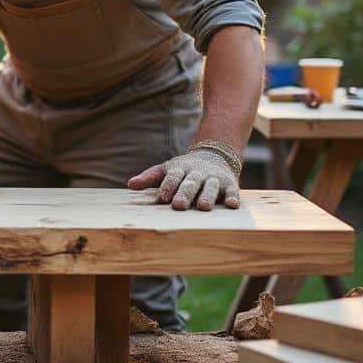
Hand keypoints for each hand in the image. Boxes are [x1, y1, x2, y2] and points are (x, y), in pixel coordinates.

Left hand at [127, 140, 241, 210]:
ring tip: (203, 207)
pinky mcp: (230, 184)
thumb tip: (130, 185)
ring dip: (207, 196)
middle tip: (178, 205)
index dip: (168, 186)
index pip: (173, 177)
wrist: (214, 156)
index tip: (162, 197)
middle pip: (190, 183)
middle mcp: (198, 173)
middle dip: (184, 193)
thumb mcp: (167, 170)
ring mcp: (214, 178)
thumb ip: (149, 177)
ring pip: (211, 187)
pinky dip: (233, 197)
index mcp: (180, 169)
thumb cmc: (185, 170)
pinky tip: (232, 205)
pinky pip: (233, 191)